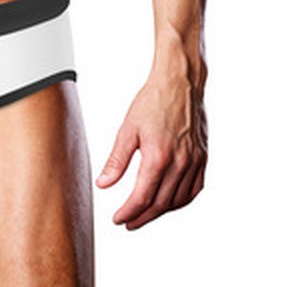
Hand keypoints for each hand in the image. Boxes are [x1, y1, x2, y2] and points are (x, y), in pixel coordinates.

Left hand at [95, 67, 207, 229]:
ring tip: (144, 213)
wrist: (179, 83)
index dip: (129, 212)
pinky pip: (194, 189)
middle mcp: (180, 163)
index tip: (118, 219)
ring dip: (160, 212)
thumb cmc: (152, 101)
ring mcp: (195, 162)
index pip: (142, 197)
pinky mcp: (203, 158)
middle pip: (161, 204)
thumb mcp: (128, 129)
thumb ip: (116, 160)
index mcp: (158, 156)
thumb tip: (103, 184)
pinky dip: (180, 201)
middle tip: (128, 222)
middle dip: (142, 217)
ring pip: (178, 200)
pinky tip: (169, 201)